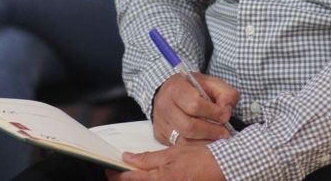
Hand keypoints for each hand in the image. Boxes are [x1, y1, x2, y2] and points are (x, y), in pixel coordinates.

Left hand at [105, 145, 223, 180]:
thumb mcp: (172, 153)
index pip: (129, 178)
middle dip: (123, 180)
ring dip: (136, 180)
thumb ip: (148, 158)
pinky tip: (147, 177)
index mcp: (159, 178)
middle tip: (116, 172)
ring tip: (131, 174)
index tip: (108, 168)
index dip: (115, 174)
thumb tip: (127, 157)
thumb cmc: (199, 158)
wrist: (222, 168)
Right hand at [151, 74, 238, 146]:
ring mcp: (160, 122)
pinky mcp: (160, 135)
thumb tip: (226, 111)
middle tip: (225, 133)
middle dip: (211, 131)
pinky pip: (180, 146)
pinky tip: (207, 141)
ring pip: (184, 140)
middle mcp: (164, 105)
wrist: (170, 92)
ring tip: (218, 139)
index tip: (225, 116)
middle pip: (188, 126)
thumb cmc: (192, 88)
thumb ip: (225, 93)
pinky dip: (196, 147)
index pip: (194, 105)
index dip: (213, 113)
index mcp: (176, 88)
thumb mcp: (211, 83)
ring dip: (205, 141)